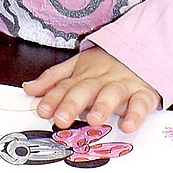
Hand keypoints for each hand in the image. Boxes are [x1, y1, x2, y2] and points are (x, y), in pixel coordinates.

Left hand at [23, 46, 160, 133]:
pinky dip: (135, 114)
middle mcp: (101, 80)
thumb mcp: (77, 66)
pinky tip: (128, 125)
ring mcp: (122, 86)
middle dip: (72, 104)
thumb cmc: (107, 63)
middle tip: (62, 118)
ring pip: (111, 94)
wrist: (143, 48)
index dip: (53, 98)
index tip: (43, 110)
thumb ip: (53, 79)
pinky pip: (140, 103)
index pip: (65, 86)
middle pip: (85, 90)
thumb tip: (29, 89)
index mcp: (84, 75)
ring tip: (93, 119)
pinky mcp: (142, 93)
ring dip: (102, 106)